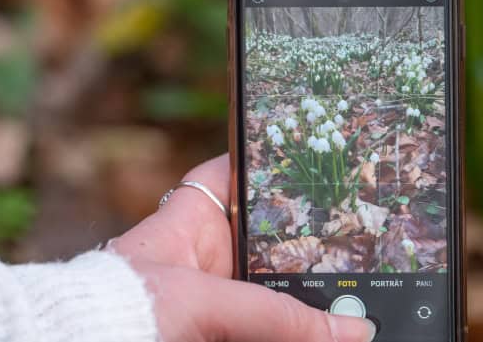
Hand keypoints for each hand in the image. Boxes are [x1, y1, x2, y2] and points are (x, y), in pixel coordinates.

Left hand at [110, 154, 376, 341]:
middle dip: (313, 245)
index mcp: (191, 223)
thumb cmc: (120, 310)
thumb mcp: (202, 300)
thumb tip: (350, 329)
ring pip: (275, 290)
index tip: (313, 158)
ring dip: (311, 298)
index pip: (233, 175)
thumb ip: (275, 313)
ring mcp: (214, 300)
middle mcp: (205, 259)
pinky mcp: (220, 331)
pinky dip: (296, 329)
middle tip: (363, 248)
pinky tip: (329, 329)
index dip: (268, 163)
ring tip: (359, 301)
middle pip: (271, 240)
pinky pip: (268, 325)